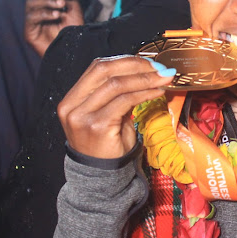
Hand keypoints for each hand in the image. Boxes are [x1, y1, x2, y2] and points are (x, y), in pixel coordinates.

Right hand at [24, 0, 83, 56]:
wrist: (74, 51)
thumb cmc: (73, 30)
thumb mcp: (73, 8)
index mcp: (46, 1)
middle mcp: (37, 8)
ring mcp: (32, 20)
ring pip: (31, 2)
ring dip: (48, 0)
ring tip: (61, 4)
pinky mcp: (29, 32)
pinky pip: (31, 18)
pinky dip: (44, 13)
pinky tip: (56, 14)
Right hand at [57, 56, 172, 158]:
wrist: (101, 176)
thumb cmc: (108, 143)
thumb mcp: (108, 112)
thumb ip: (117, 92)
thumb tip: (146, 69)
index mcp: (72, 98)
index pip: (98, 67)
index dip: (126, 60)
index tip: (150, 61)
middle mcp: (72, 105)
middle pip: (105, 70)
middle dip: (136, 65)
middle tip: (160, 67)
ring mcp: (81, 116)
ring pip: (117, 84)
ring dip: (145, 78)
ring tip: (164, 78)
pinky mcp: (96, 125)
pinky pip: (125, 101)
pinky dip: (144, 93)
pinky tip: (158, 92)